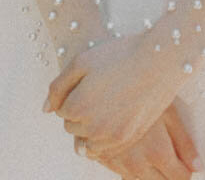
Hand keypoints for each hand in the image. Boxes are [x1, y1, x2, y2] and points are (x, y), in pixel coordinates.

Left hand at [44, 34, 182, 158]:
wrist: (159, 60)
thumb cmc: (119, 55)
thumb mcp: (82, 61)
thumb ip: (58, 86)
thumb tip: (45, 110)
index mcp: (76, 107)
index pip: (61, 109)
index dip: (73, 93)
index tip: (89, 80)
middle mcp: (91, 127)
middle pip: (73, 126)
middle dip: (81, 110)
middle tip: (100, 88)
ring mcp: (110, 136)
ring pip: (87, 140)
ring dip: (92, 125)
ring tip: (108, 101)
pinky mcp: (128, 139)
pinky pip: (105, 148)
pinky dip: (105, 136)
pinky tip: (115, 116)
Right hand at [74, 103, 203, 178]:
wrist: (100, 83)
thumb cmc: (140, 91)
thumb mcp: (167, 111)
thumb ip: (184, 142)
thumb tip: (199, 167)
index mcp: (157, 152)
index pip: (180, 178)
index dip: (186, 170)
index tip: (185, 159)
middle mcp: (137, 164)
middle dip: (170, 174)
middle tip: (171, 154)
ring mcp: (119, 164)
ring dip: (152, 173)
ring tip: (152, 150)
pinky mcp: (105, 160)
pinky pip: (125, 175)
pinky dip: (134, 169)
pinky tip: (136, 151)